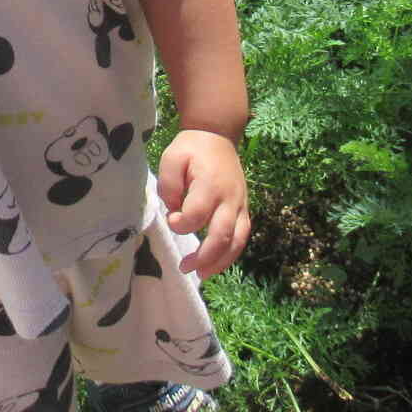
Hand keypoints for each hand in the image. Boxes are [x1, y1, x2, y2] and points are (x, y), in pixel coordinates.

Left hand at [157, 130, 249, 277]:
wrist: (218, 135)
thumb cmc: (192, 148)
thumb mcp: (171, 157)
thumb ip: (168, 184)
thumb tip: (174, 209)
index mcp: (211, 185)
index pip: (196, 215)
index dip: (180, 223)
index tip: (170, 217)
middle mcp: (230, 198)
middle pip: (222, 235)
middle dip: (203, 256)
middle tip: (184, 267)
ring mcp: (240, 205)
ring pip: (237, 241)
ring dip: (220, 262)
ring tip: (201, 275)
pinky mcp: (243, 209)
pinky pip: (242, 237)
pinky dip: (230, 254)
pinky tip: (215, 265)